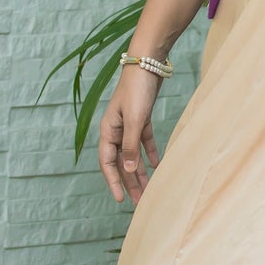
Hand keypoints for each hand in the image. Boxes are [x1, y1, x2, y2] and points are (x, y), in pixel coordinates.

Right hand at [98, 66, 161, 203]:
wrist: (147, 62)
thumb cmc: (137, 89)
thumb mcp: (135, 120)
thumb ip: (130, 146)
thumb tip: (126, 170)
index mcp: (108, 130)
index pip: (108, 162)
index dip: (113, 182)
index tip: (121, 199)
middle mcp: (116, 129)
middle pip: (122, 162)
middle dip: (129, 182)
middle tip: (138, 202)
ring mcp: (129, 124)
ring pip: (133, 154)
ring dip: (140, 172)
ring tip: (148, 190)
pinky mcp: (142, 117)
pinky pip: (144, 141)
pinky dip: (149, 153)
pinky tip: (156, 166)